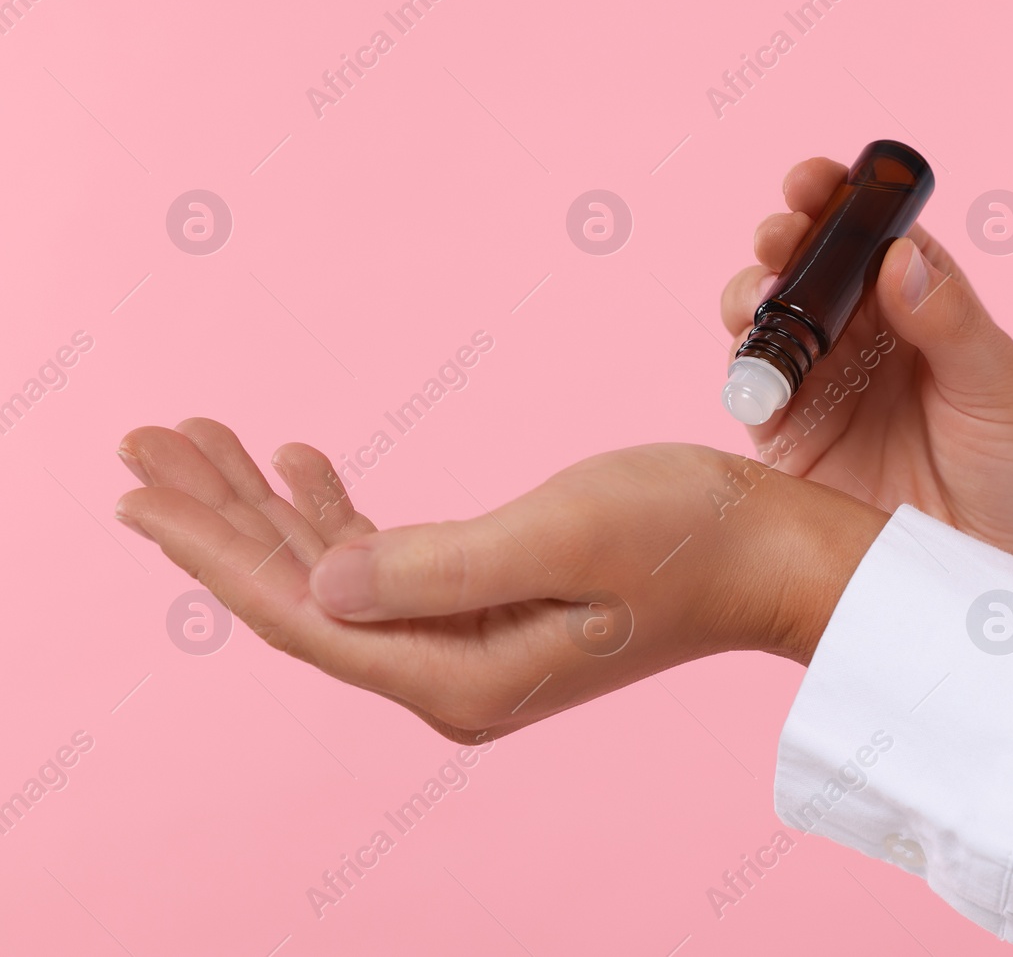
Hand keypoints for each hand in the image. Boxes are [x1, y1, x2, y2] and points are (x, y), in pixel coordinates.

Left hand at [113, 420, 885, 742]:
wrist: (775, 556)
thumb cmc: (690, 537)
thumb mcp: (561, 538)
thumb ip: (434, 570)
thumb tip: (315, 589)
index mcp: (457, 674)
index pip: (300, 614)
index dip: (211, 549)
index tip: (136, 486)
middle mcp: (449, 673)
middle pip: (300, 594)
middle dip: (219, 517)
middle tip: (143, 442)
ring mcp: (468, 644)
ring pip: (335, 574)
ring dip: (269, 507)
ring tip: (201, 440)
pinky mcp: (491, 607)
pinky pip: (385, 563)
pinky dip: (337, 511)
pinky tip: (303, 464)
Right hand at [721, 157, 1012, 600]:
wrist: (1004, 575)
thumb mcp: (1001, 392)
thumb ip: (949, 324)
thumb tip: (898, 256)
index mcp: (923, 309)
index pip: (873, 236)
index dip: (840, 200)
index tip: (816, 181)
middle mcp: (866, 339)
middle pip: (810, 267)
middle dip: (785, 238)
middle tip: (780, 233)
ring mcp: (824, 387)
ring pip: (770, 318)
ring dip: (754, 292)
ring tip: (761, 294)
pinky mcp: (791, 441)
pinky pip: (752, 388)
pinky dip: (741, 363)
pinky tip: (752, 355)